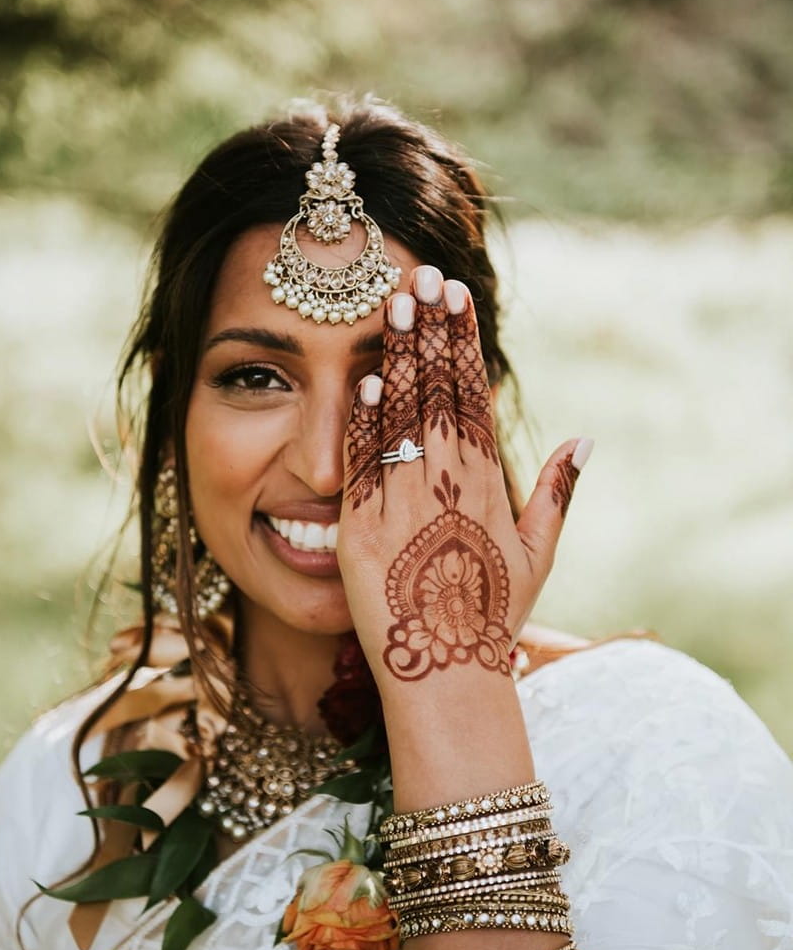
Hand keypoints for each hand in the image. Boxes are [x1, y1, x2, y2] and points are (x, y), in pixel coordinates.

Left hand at [337, 265, 590, 688]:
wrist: (447, 673)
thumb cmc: (493, 615)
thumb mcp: (538, 554)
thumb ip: (559, 492)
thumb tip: (586, 439)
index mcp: (489, 486)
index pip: (474, 398)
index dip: (464, 344)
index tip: (458, 298)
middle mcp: (451, 488)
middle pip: (439, 394)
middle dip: (431, 331)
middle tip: (424, 275)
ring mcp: (406, 507)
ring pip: (403, 419)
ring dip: (400, 358)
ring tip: (396, 305)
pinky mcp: (364, 532)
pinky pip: (364, 468)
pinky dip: (364, 425)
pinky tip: (365, 382)